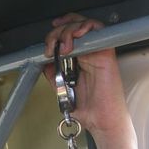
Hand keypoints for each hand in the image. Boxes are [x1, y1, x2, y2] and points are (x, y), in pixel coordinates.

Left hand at [42, 13, 130, 139]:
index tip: (49, 35)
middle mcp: (89, 55)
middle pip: (75, 27)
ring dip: (70, 29)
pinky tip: (76, 37)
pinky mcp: (106, 56)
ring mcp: (98, 54)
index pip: (71, 34)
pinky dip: (87, 28)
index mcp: (80, 61)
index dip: (60, 28)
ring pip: (86, 26)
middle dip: (58, 31)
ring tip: (62, 46)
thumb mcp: (62, 90)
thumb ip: (53, 75)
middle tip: (51, 46)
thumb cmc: (88, 110)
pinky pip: (100, 33)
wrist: (101, 122)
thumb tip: (43, 62)